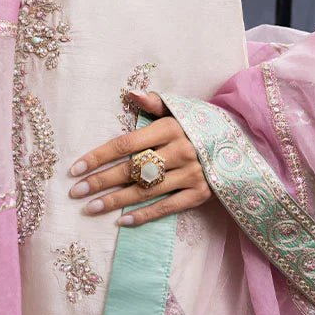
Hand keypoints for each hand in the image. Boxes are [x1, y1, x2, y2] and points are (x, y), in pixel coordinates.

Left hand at [67, 90, 212, 226]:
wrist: (238, 144)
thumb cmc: (197, 125)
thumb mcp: (178, 109)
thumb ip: (153, 103)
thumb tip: (130, 93)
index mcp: (170, 127)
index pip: (126, 143)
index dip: (99, 156)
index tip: (76, 168)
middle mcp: (180, 150)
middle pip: (132, 169)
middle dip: (100, 181)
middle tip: (76, 192)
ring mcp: (191, 174)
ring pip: (145, 191)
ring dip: (115, 201)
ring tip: (90, 208)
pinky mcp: (200, 194)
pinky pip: (166, 207)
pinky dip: (143, 215)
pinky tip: (121, 221)